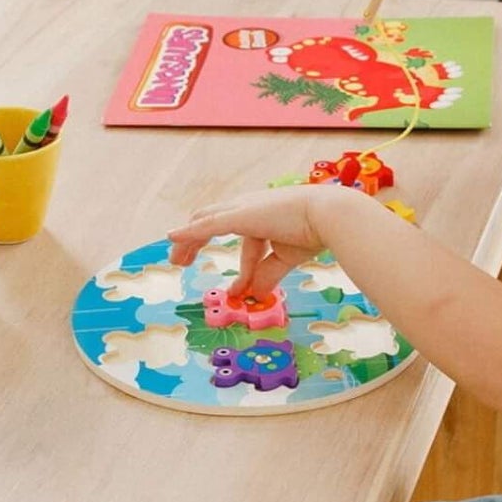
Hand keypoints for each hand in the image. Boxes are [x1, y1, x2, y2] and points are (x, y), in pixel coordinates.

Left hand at [167, 186, 338, 295]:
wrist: (329, 215)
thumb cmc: (316, 231)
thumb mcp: (286, 257)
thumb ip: (267, 274)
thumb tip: (254, 294)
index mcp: (261, 214)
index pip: (239, 236)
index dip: (236, 262)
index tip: (236, 288)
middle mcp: (247, 207)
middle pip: (210, 221)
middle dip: (196, 241)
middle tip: (183, 262)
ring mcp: (241, 209)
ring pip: (203, 221)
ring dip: (188, 241)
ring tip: (176, 260)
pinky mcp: (238, 216)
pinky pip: (205, 226)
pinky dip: (188, 234)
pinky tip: (173, 239)